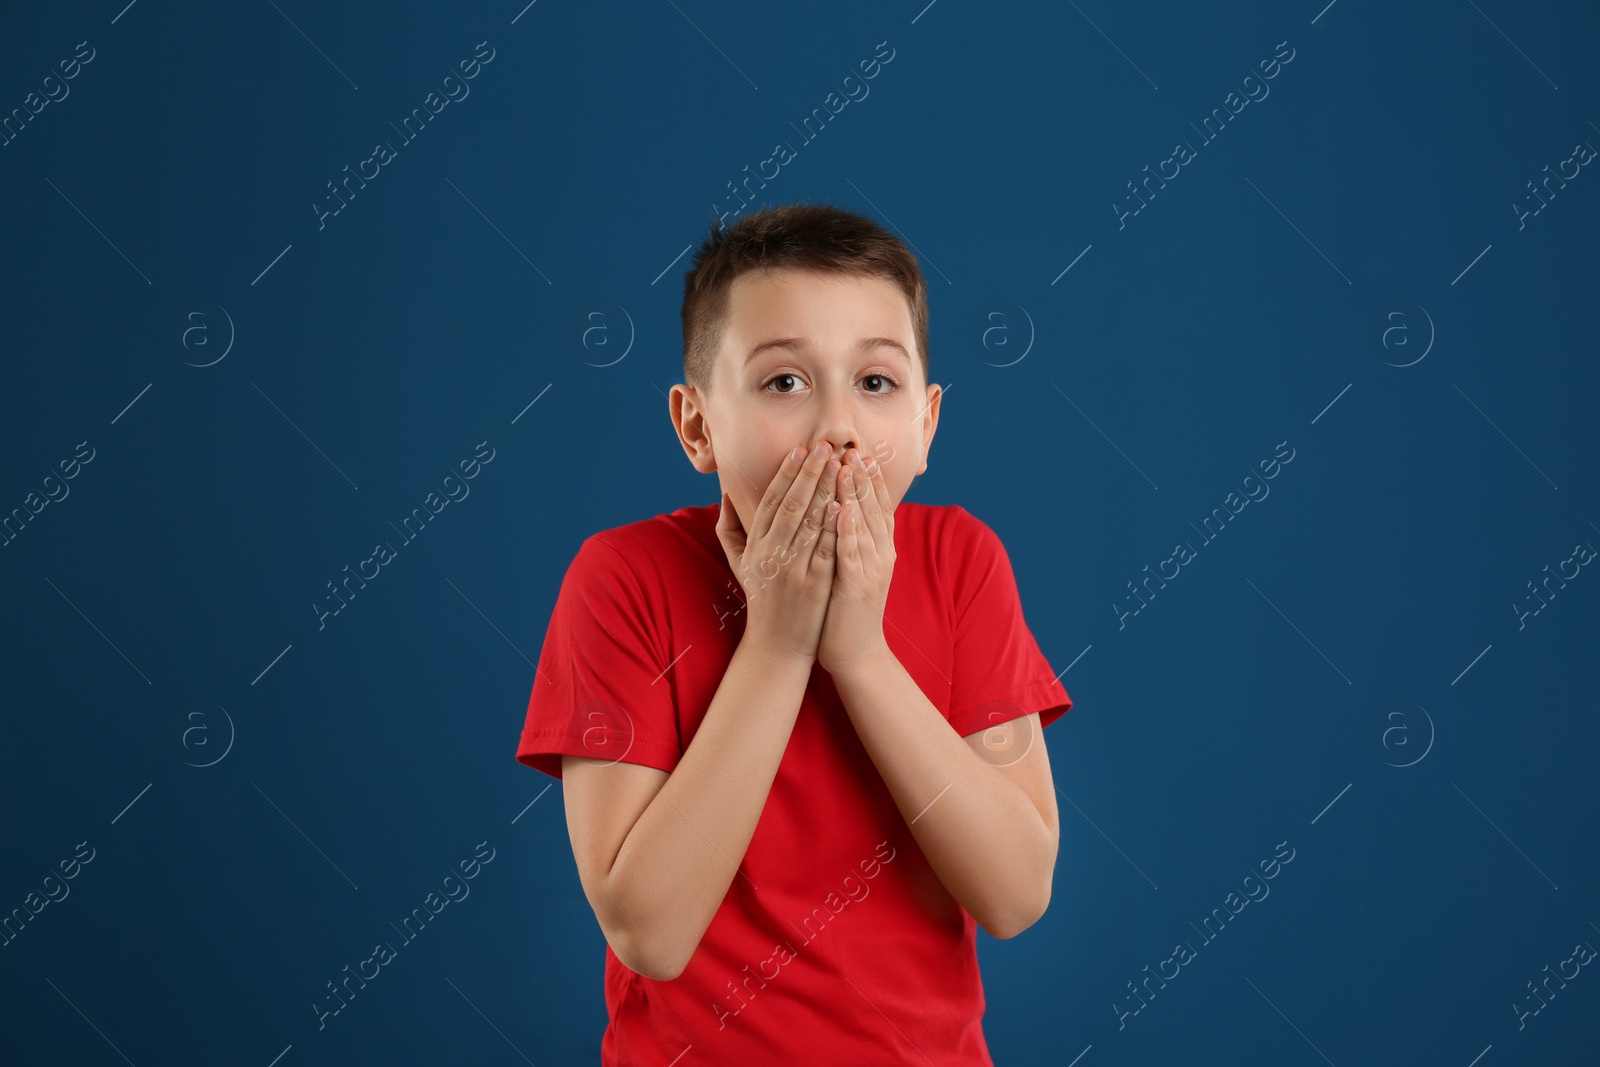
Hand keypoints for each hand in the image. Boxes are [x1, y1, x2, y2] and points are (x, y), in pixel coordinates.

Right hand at [715, 441, 842, 662]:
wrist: (777, 645)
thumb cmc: (761, 598)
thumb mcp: (739, 562)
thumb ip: (730, 527)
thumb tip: (726, 493)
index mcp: (755, 545)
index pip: (772, 501)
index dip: (786, 473)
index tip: (800, 450)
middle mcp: (772, 554)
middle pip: (793, 505)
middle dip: (810, 473)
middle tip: (825, 446)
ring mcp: (795, 570)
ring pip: (812, 523)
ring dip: (827, 490)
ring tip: (841, 464)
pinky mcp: (816, 585)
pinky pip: (828, 549)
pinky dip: (836, 525)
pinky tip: (845, 502)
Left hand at [817, 447, 895, 676]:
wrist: (857, 653)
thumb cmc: (847, 609)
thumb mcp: (855, 568)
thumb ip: (854, 539)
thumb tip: (845, 508)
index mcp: (879, 549)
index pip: (877, 506)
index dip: (870, 479)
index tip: (859, 451)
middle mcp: (880, 555)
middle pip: (873, 509)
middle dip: (862, 477)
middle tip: (851, 448)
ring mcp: (870, 571)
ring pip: (863, 525)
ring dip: (855, 495)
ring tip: (845, 467)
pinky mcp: (856, 588)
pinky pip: (850, 554)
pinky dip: (847, 530)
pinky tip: (840, 509)